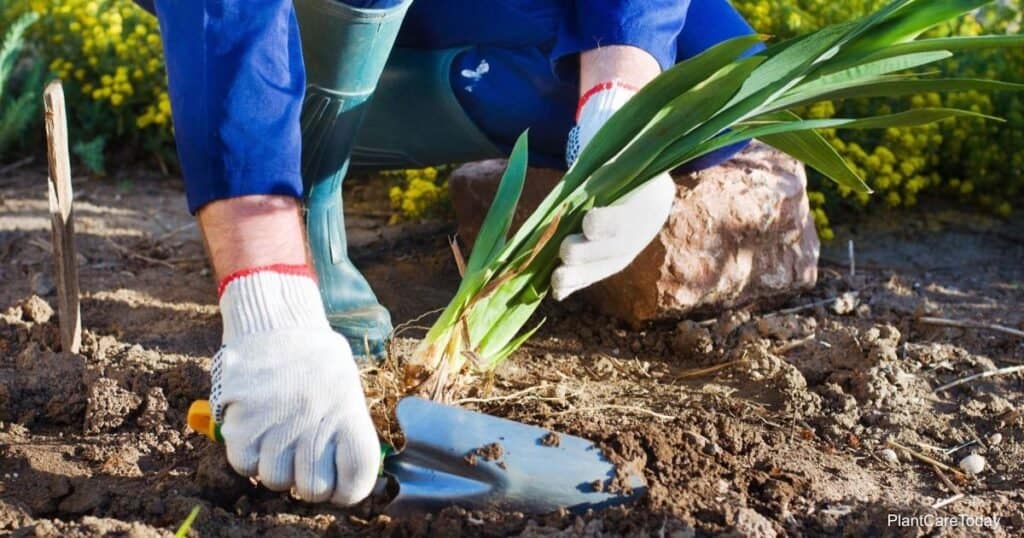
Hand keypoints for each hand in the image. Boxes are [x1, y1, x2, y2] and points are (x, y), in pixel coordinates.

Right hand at [211, 266, 379, 504]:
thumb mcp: (346, 385)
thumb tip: (347, 473)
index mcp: (349, 415)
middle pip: (314, 489)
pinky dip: (248, 455)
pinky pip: (245, 465)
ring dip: (275, 466)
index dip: (349, 491)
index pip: (358, 479)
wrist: (274, 321)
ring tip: (278, 435)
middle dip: (308, 481)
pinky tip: (257, 430)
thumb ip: (347, 429)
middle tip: (303, 458)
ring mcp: (278, 427)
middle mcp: (316, 425)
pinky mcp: (243, 425)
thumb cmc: (313, 355)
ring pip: (276, 480)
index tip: (341, 485)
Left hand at [554, 80, 674, 299]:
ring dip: (577, 275)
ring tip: (555, 279)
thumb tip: (598, 120)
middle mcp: (640, 232)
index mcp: (650, 202)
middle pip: (613, 249)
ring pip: (601, 268)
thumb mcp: (627, 149)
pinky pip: (592, 276)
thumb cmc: (628, 159)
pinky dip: (575, 284)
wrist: (646, 185)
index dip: (608, 222)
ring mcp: (624, 251)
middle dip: (588, 251)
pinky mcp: (609, 262)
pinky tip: (556, 291)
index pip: (627, 217)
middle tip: (566, 249)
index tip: (589, 222)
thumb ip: (614, 144)